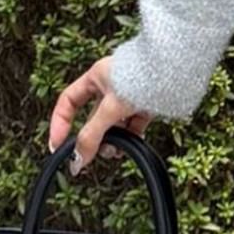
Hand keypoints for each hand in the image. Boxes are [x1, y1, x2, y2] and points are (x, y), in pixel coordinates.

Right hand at [48, 56, 151, 173]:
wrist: (176, 73)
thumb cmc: (143, 78)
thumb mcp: (111, 108)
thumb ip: (92, 134)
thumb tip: (78, 159)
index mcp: (95, 76)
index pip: (68, 102)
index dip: (60, 123)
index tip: (58, 146)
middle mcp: (110, 86)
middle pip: (93, 118)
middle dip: (94, 138)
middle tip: (93, 155)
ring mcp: (128, 97)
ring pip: (114, 124)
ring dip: (113, 140)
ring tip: (116, 151)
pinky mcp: (145, 106)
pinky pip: (133, 126)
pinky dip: (131, 136)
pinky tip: (133, 144)